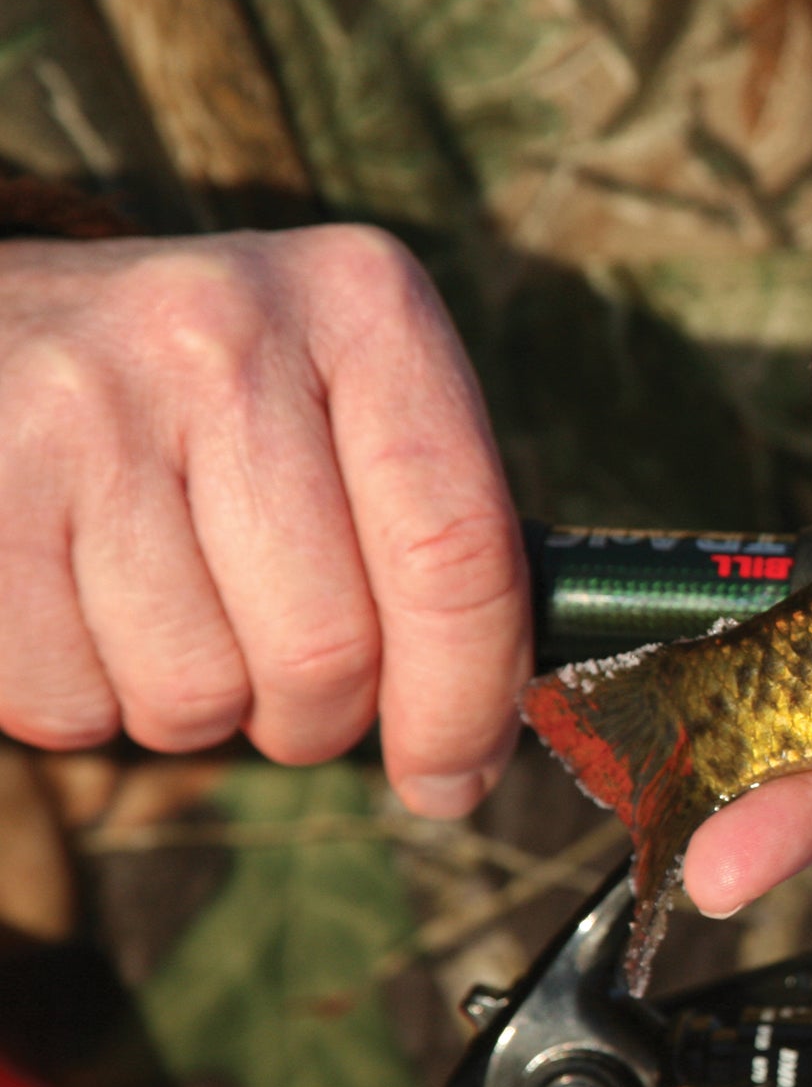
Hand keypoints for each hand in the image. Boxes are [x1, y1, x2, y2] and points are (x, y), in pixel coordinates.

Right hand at [0, 227, 528, 815]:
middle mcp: (228, 333)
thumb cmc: (204, 397)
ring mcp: (88, 401)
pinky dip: (84, 702)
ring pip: (196, 692)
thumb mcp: (338, 403)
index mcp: (361, 305)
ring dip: (197, 710)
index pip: (459, 552)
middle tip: (289, 690)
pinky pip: (68, 700)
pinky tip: (80, 611)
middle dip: (316, 718)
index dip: (465, 702)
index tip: (453, 781)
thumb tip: (469, 755)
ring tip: (171, 620)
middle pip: (328, 647)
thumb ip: (433, 541)